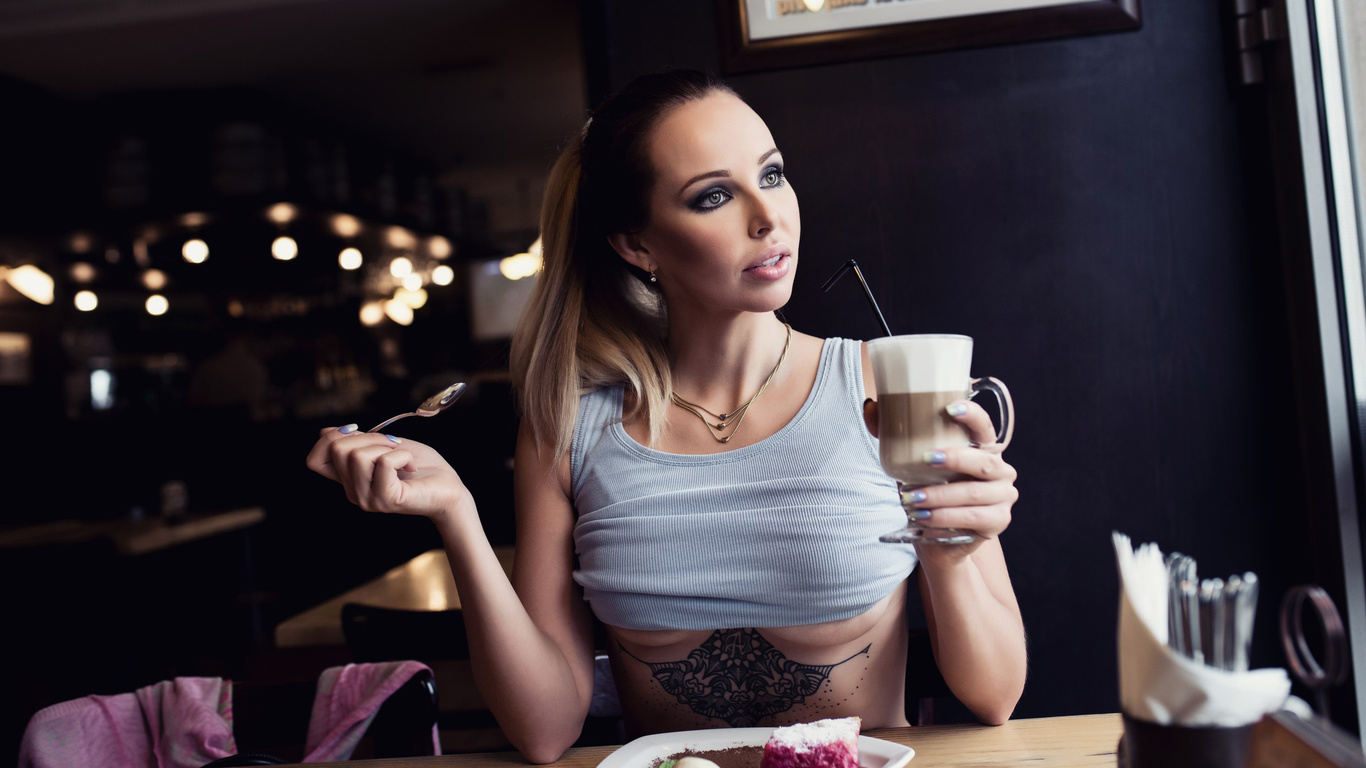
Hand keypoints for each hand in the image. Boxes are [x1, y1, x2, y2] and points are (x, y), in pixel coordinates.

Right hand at [305, 426, 474, 522]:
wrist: (450, 490)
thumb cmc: (421, 468)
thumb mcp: (385, 446)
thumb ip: (358, 442)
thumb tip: (325, 431)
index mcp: (349, 480)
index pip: (313, 461)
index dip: (328, 440)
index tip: (357, 432)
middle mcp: (354, 493)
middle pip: (338, 449)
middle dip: (369, 437)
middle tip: (393, 446)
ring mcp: (368, 499)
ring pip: (358, 455)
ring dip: (386, 447)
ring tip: (404, 458)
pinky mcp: (387, 500)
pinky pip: (384, 463)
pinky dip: (402, 455)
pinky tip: (412, 467)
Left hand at [863, 399, 1017, 558]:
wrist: (939, 538)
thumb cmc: (930, 491)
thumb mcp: (912, 464)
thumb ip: (895, 436)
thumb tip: (870, 407)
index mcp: (983, 449)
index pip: (984, 426)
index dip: (973, 415)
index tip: (950, 408)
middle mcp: (1000, 470)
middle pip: (984, 461)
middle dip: (955, 458)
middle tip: (926, 459)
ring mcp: (1003, 496)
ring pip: (973, 493)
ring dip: (940, 495)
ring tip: (911, 498)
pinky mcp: (998, 521)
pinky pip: (972, 518)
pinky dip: (945, 517)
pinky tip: (925, 517)